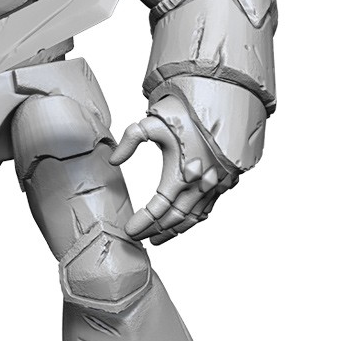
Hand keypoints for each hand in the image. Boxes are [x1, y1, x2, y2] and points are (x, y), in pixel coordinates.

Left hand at [110, 95, 235, 244]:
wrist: (223, 101)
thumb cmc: (186, 112)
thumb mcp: (152, 122)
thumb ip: (130, 141)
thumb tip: (114, 160)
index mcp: (181, 173)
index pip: (158, 208)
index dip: (143, 222)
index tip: (129, 231)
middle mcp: (200, 184)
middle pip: (175, 219)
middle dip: (156, 231)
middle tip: (140, 238)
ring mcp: (215, 185)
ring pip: (193, 218)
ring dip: (175, 231)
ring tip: (158, 239)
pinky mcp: (226, 181)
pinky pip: (208, 208)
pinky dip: (194, 220)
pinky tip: (184, 223)